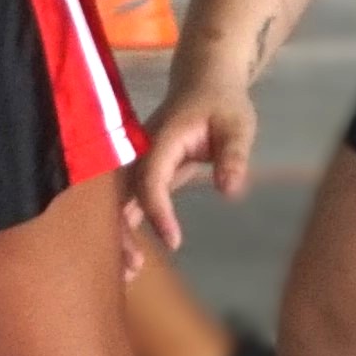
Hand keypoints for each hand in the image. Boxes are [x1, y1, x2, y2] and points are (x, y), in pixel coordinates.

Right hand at [125, 67, 260, 258]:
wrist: (204, 81)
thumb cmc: (223, 102)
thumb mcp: (238, 125)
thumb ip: (234, 156)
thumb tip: (229, 189)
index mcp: (161, 138)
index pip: (151, 178)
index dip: (157, 211)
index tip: (174, 242)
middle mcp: (140, 151)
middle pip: (120, 194)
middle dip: (122, 231)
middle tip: (135, 268)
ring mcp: (138, 161)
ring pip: (118, 200)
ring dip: (119, 234)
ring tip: (130, 274)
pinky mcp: (142, 171)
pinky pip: (128, 201)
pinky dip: (127, 228)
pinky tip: (132, 258)